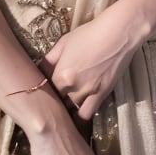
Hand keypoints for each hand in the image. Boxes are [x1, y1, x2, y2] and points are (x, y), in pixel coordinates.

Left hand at [40, 6, 138, 121]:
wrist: (117, 34)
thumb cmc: (88, 34)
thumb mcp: (63, 43)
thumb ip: (49, 60)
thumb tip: (38, 72)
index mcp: (60, 75)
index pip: (46, 90)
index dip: (45, 90)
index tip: (45, 88)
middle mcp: (73, 88)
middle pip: (58, 102)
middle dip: (55, 101)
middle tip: (54, 98)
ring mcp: (88, 93)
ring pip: (71, 111)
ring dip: (67, 110)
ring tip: (65, 109)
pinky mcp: (102, 95)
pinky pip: (87, 115)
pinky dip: (80, 119)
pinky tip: (76, 120)